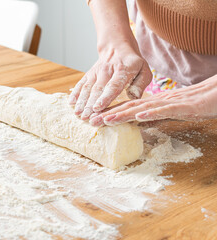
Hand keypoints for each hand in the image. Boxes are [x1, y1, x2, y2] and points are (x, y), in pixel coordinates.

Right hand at [69, 46, 151, 120]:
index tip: (98, 108)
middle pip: (98, 89)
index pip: (113, 85)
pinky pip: (81, 83)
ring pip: (87, 87)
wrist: (117, 47)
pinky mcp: (89, 74)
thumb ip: (141, 84)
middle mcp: (107, 70)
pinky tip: (71, 103)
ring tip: (78, 113)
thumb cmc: (133, 64)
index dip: (105, 97)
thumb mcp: (144, 70)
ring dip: (82, 101)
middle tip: (86, 117)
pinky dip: (75, 93)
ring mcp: (96, 72)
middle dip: (90, 104)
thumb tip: (133, 97)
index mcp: (123, 70)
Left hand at [90, 74, 216, 125]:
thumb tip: (135, 124)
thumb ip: (152, 117)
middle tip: (90, 121)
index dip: (110, 113)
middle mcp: (155, 101)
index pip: (127, 108)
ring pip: (141, 107)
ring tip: (106, 119)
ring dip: (122, 113)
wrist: (215, 94)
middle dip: (108, 114)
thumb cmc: (193, 104)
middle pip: (128, 107)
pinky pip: (164, 110)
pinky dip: (151, 113)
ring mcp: (168, 103)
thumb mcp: (168, 113)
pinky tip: (139, 116)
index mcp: (152, 103)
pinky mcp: (182, 106)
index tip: (93, 119)